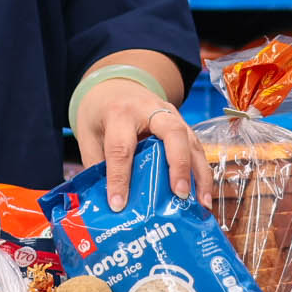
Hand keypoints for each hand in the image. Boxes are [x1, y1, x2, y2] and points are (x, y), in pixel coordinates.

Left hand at [75, 75, 211, 210]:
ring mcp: (171, 115)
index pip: (121, 148)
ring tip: (202, 202)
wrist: (115, 86)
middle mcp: (151, 110)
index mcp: (120, 113)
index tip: (118, 205)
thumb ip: (97, 165)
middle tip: (179, 194)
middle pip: (173, 134)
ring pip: (192, 141)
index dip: (119, 178)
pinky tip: (202, 194)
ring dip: (199, 173)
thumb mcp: (89, 135)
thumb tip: (107, 202)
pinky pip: (196, 147)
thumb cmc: (101, 113)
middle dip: (179, 165)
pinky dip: (201, 171)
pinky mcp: (182, 124)